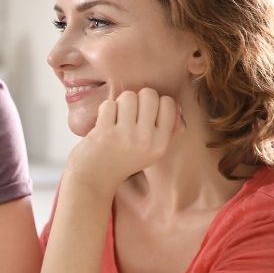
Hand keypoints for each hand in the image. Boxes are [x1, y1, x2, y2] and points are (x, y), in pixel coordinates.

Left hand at [65, 88, 181, 192]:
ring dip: (120, 103)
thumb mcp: (152, 151)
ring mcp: (124, 136)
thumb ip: (167, 130)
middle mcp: (145, 140)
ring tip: (116, 117)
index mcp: (160, 144)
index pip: (169, 103)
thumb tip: (178, 106)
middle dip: (137, 98)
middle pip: (149, 94)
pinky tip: (104, 122)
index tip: (145, 114)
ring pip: (128, 96)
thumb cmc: (123, 160)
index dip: (156, 102)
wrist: (94, 178)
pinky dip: (105, 110)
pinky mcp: (104, 133)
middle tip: (129, 113)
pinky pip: (108, 104)